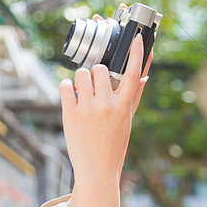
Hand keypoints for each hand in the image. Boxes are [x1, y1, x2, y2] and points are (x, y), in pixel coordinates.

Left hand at [59, 25, 152, 185]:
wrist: (97, 170)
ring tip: (82, 93)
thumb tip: (142, 77)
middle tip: (95, 85)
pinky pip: (64, 85)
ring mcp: (88, 109)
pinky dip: (66, 87)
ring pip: (81, 74)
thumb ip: (133, 97)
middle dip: (96, 72)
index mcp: (124, 106)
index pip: (133, 73)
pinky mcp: (70, 114)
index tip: (137, 37)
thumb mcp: (128, 121)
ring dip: (80, 79)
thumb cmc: (114, 145)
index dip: (136, 53)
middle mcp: (107, 105)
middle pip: (99, 68)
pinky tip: (71, 97)